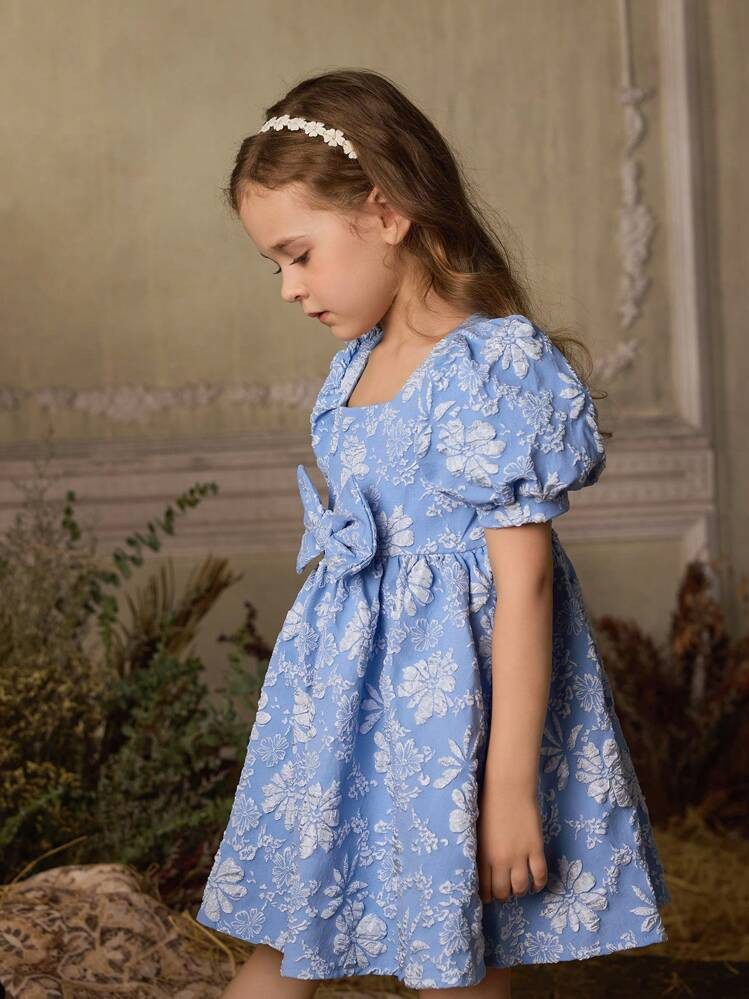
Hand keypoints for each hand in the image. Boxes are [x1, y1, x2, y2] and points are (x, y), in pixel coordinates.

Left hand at [476, 779, 547, 902]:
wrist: (508, 787)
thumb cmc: (488, 805)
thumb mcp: (477, 831)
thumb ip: (479, 852)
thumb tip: (480, 870)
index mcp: (482, 855)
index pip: (484, 888)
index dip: (488, 896)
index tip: (490, 895)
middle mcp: (500, 859)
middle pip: (503, 892)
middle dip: (504, 895)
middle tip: (506, 891)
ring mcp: (519, 855)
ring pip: (521, 887)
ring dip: (521, 891)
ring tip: (520, 888)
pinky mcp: (535, 848)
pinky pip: (540, 875)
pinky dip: (539, 883)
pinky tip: (536, 883)